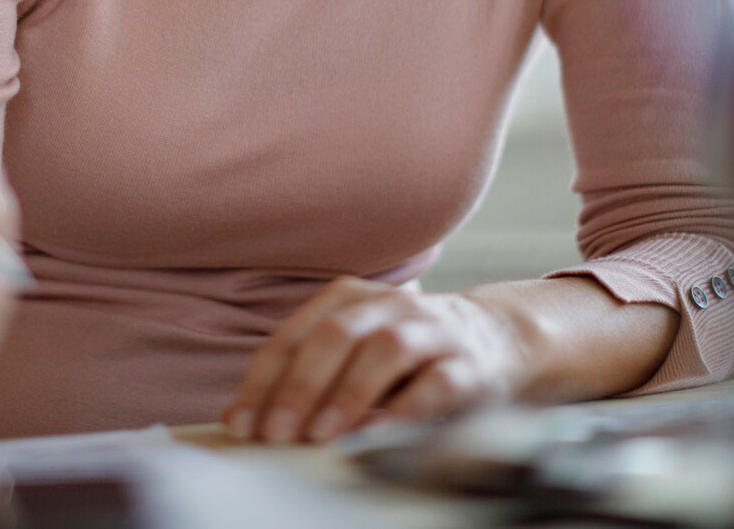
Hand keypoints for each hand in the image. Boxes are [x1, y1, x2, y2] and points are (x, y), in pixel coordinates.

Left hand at [220, 277, 529, 443]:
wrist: (496, 336)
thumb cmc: (405, 353)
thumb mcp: (351, 352)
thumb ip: (300, 376)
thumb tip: (237, 415)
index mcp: (350, 299)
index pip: (295, 336)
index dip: (264, 381)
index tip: (242, 423)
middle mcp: (390, 307)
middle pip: (336, 336)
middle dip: (301, 387)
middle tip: (277, 433)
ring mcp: (431, 332)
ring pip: (386, 351)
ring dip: (349, 394)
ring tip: (322, 435)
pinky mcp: (468, 365)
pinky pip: (437, 384)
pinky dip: (405, 410)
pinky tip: (379, 435)